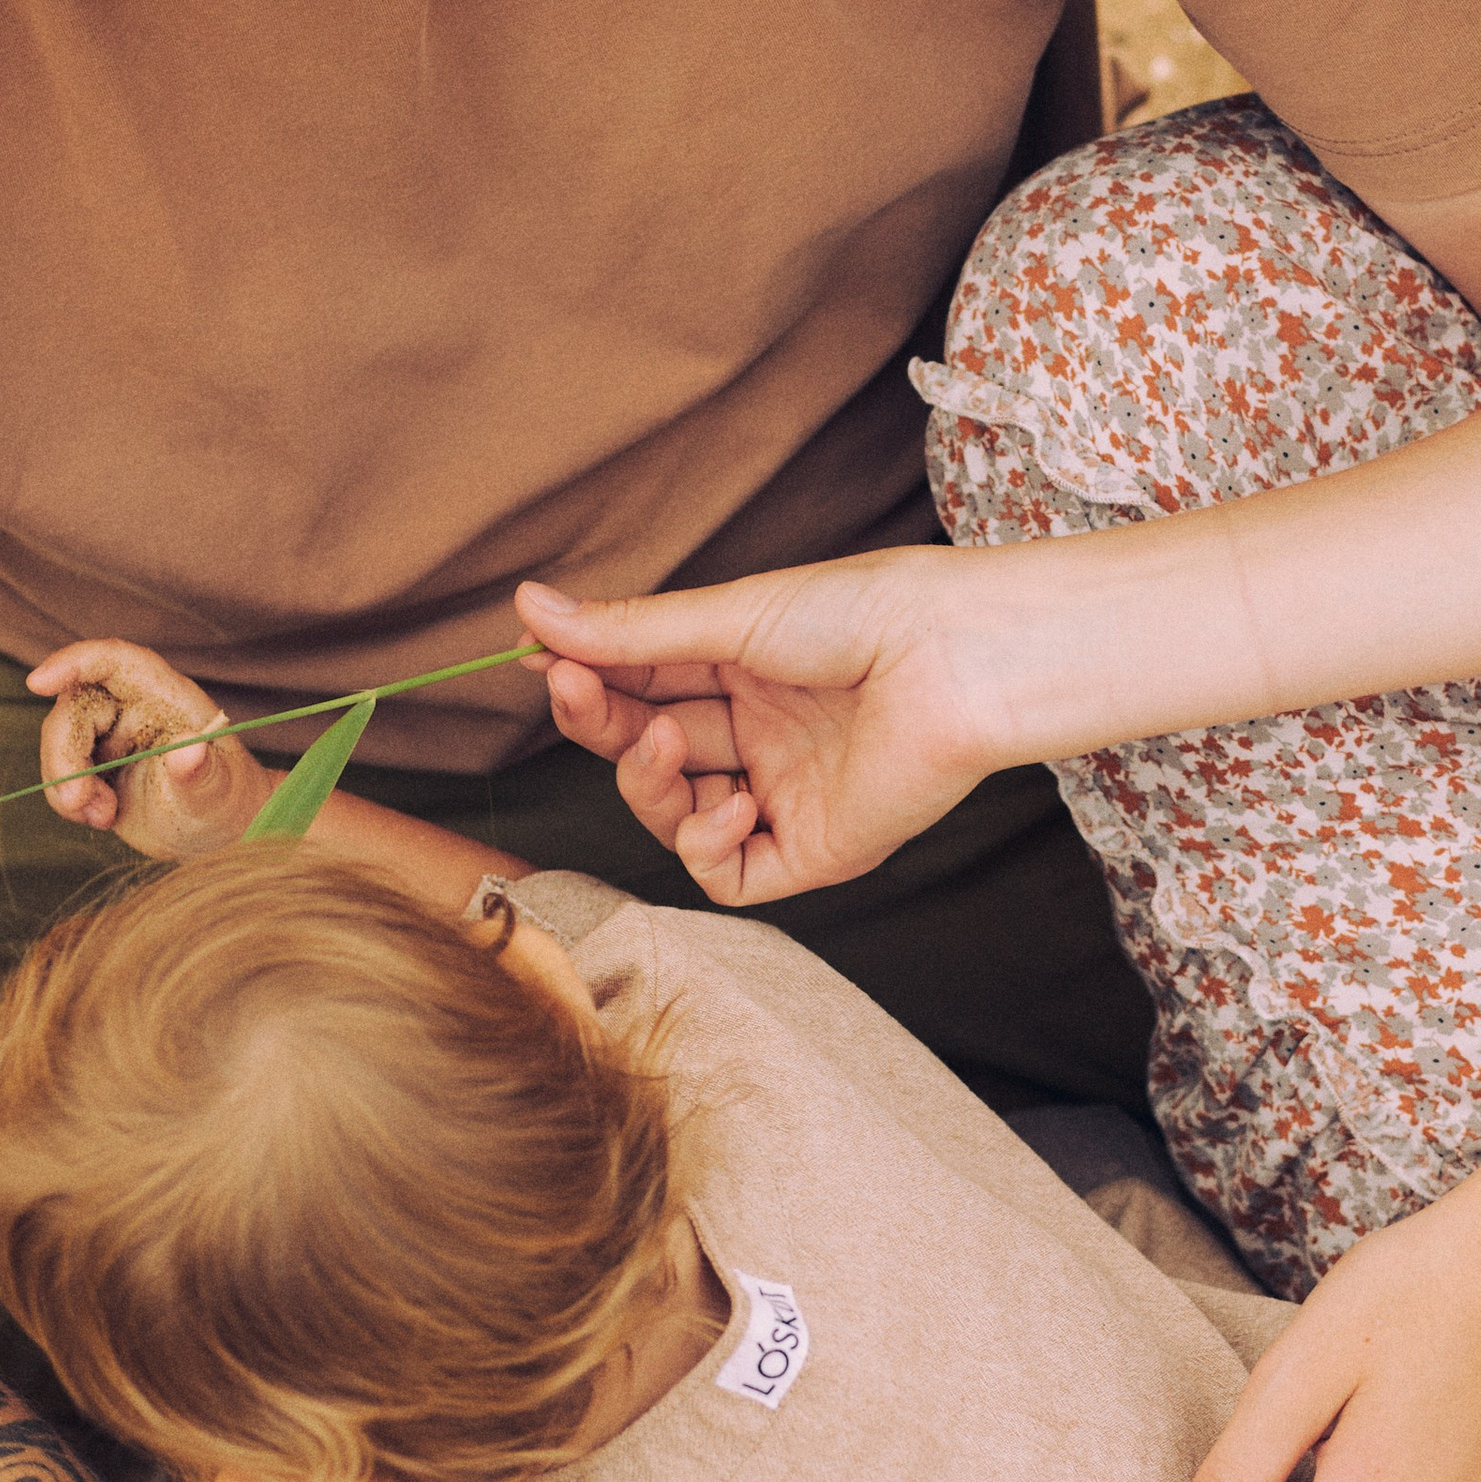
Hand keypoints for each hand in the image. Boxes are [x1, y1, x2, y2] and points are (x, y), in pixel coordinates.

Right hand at [29, 638, 266, 856]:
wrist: (219, 836)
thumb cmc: (227, 803)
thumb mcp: (217, 793)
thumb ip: (202, 773)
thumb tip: (190, 749)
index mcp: (164, 695)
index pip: (114, 661)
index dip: (75, 662)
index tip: (37, 683)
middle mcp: (132, 707)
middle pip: (74, 707)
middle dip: (63, 753)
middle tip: (77, 800)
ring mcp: (110, 736)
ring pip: (60, 741)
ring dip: (65, 782)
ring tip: (103, 818)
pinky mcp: (95, 766)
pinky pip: (61, 772)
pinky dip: (69, 799)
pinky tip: (101, 820)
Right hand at [515, 556, 994, 902]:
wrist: (952, 659)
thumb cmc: (862, 615)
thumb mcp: (730, 618)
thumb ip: (629, 633)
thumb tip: (528, 609)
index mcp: (746, 670)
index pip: (642, 685)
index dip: (587, 679)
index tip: (539, 660)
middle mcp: (762, 734)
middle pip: (648, 748)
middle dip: (603, 725)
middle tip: (573, 692)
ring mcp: (785, 794)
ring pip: (676, 814)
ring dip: (648, 784)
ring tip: (662, 744)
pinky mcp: (814, 849)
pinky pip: (728, 872)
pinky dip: (706, 845)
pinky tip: (727, 804)